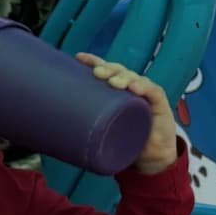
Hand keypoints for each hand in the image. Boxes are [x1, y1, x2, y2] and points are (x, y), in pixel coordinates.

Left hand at [76, 54, 178, 172]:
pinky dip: (143, 87)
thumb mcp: (104, 131)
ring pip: (134, 78)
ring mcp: (146, 93)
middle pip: (119, 71)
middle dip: (107, 68)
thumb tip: (56, 130)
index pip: (105, 70)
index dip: (93, 61)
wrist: (151, 156)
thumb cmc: (125, 141)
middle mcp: (131, 88)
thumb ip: (89, 126)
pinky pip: (152, 91)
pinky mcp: (160, 103)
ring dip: (123, 77)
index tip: (78, 58)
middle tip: (97, 74)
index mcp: (117, 91)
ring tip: (114, 83)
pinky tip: (135, 88)